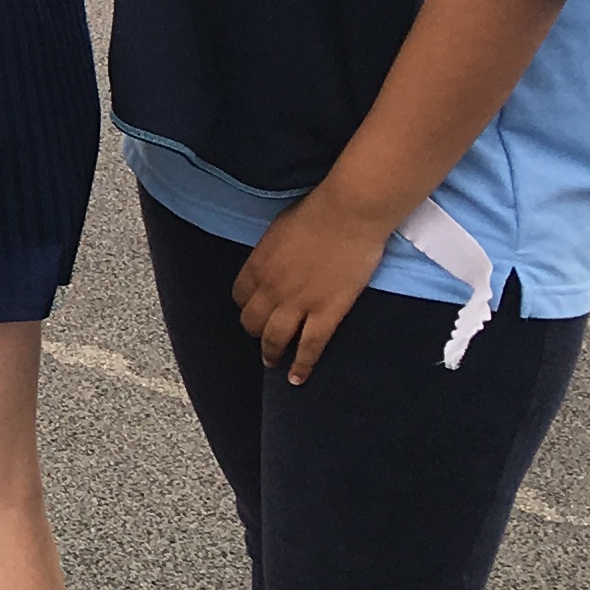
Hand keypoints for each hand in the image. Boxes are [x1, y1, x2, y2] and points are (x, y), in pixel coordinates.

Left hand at [233, 188, 390, 384]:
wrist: (348, 214)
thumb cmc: (317, 211)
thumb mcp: (280, 229)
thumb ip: (273, 252)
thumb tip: (275, 261)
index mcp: (257, 265)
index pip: (240, 296)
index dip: (247, 305)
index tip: (254, 309)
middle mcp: (271, 289)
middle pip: (252, 321)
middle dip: (255, 330)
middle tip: (262, 337)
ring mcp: (298, 304)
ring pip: (275, 339)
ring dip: (271, 353)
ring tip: (272, 362)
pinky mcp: (326, 313)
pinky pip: (309, 347)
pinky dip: (302, 365)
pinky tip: (297, 379)